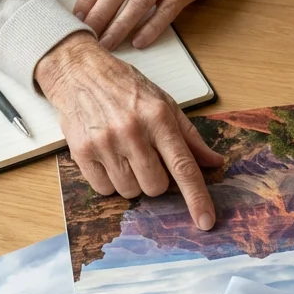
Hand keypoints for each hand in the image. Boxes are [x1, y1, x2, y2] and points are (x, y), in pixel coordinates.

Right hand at [36, 32, 223, 229]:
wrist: (79, 71)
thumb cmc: (125, 87)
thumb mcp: (164, 103)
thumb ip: (189, 136)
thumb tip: (214, 162)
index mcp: (159, 118)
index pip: (183, 167)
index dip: (197, 198)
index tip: (205, 221)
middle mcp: (133, 131)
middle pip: (155, 187)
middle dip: (155, 180)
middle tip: (145, 158)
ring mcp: (105, 143)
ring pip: (130, 192)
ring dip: (131, 181)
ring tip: (123, 154)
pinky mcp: (82, 152)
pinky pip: (104, 189)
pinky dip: (109, 181)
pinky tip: (107, 158)